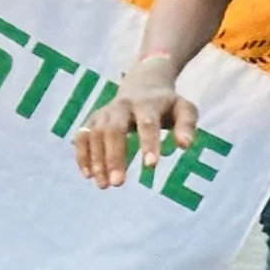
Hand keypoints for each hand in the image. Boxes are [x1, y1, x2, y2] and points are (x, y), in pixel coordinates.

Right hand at [72, 55, 195, 187]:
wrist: (143, 84)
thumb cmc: (167, 105)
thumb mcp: (184, 110)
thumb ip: (186, 126)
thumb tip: (185, 146)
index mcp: (146, 103)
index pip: (147, 124)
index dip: (148, 144)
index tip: (150, 166)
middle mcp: (122, 106)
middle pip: (114, 130)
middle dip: (114, 157)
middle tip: (118, 184)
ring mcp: (105, 112)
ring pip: (95, 134)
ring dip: (97, 160)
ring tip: (104, 185)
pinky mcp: (93, 119)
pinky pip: (83, 136)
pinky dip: (83, 155)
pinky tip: (88, 175)